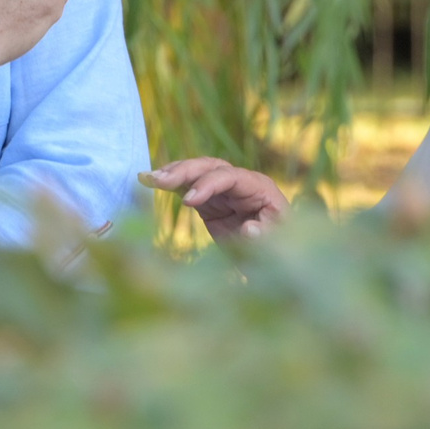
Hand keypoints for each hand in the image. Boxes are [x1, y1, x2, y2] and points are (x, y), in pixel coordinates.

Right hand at [141, 159, 288, 240]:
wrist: (275, 261)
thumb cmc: (281, 252)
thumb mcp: (278, 247)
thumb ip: (265, 237)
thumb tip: (249, 228)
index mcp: (259, 188)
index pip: (230, 176)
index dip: (208, 184)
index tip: (187, 201)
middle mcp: (241, 183)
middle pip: (210, 167)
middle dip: (184, 171)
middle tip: (158, 181)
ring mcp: (224, 190)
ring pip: (197, 171)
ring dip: (173, 173)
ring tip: (148, 178)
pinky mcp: (210, 201)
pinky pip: (189, 185)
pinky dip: (171, 183)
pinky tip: (151, 182)